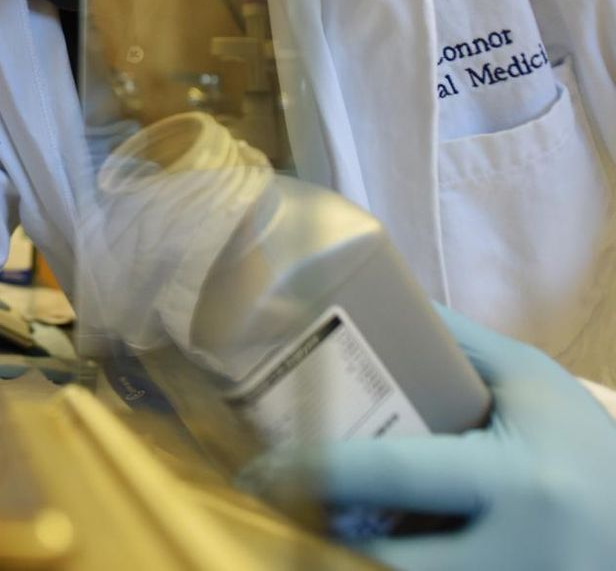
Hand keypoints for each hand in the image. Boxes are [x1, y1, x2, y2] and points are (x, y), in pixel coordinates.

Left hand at [239, 306, 615, 569]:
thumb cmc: (588, 452)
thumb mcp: (534, 385)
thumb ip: (458, 342)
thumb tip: (377, 296)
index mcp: (519, 484)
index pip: (393, 474)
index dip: (313, 473)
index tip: (257, 470)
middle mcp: (517, 558)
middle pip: (383, 561)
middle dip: (316, 542)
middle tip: (269, 511)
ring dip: (341, 563)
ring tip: (301, 532)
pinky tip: (350, 551)